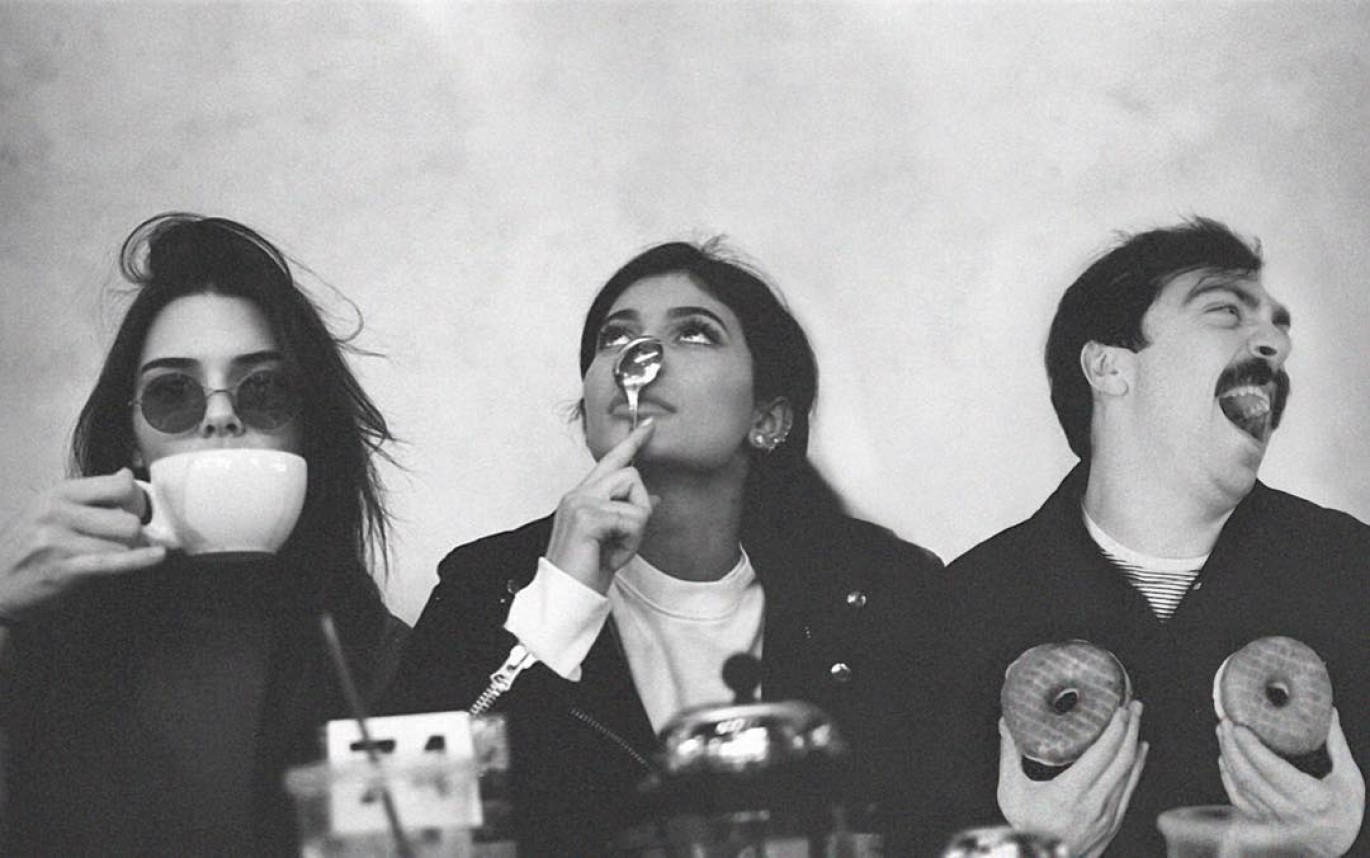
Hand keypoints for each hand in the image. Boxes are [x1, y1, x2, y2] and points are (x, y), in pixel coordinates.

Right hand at [0, 469, 164, 622]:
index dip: (136, 500)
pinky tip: (156, 557)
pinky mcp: (62, 570)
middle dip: (137, 532)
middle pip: (126, 518)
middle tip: (131, 540)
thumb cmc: (27, 547)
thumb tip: (126, 474)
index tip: (135, 511)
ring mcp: (57, 541)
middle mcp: (56, 512)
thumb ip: (90, 494)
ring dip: (128, 553)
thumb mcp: (51, 510)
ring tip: (118, 555)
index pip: (119, 486)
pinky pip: (113, 562)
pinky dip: (139, 561)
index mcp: (58, 493)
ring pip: (123, 543)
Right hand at [545, 419, 655, 593]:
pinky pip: (632, 518)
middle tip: (624, 541)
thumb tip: (656, 499)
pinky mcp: (586, 516)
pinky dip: (630, 542)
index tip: (648, 426)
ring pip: (635, 496)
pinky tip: (610, 556)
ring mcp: (580, 502)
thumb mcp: (615, 540)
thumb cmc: (586, 574)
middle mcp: (578, 494)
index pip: (611, 461)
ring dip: (635, 528)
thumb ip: (629, 515)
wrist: (565, 600)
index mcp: (581, 497)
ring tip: (615, 550)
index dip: (632, 442)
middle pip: (631, 473)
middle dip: (640, 507)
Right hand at [998, 700, 1148, 857]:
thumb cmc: (1025, 827)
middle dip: (1132, 728)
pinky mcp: (1113, 823)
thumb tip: (1006, 723)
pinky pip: (1130, 789)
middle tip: (1134, 705)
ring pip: (1130, 773)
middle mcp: (1094, 803)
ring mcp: (1107, 815)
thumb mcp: (1011, 791)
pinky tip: (1140, 753)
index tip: (1119, 708)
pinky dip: (1138, 767)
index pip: (1102, 753)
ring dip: (1136, 744)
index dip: (1115, 728)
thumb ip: (1010, 754)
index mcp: (1070, 792)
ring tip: (1137, 722)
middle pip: (1123, 759)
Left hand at [1218, 709, 1364, 855]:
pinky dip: (1227, 776)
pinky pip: (1237, 798)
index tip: (1239, 725)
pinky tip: (1225, 758)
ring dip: (1226, 756)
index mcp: (1312, 799)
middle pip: (1248, 776)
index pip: (1272, 769)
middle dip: (1231, 746)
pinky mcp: (1261, 823)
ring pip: (1239, 786)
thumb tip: (1330, 711)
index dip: (1251, 746)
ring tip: (1223, 733)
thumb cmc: (1345, 811)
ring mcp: (1272, 820)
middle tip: (1225, 721)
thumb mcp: (1349, 779)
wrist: (1336, 846)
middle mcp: (1289, 812)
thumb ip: (1336, 745)